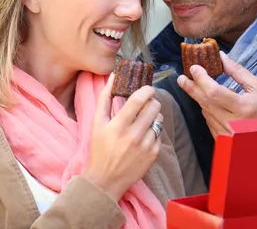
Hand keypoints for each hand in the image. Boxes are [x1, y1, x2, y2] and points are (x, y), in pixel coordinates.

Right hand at [83, 74, 162, 200]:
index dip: (146, 90)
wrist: (106, 180)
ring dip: (154, 116)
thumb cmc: (99, 149)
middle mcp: (134, 135)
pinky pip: (160, 134)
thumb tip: (113, 76)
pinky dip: (154, 131)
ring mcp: (146, 146)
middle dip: (151, 102)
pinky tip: (144, 136)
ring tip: (144, 120)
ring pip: (159, 119)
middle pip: (154, 107)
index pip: (139, 99)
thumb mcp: (97, 123)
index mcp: (119, 126)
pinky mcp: (154, 154)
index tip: (147, 88)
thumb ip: (104, 98)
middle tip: (146, 104)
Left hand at [177, 52, 256, 137]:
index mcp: (242, 107)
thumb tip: (221, 57)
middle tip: (182, 77)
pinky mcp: (223, 139)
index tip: (195, 68)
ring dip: (200, 98)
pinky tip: (210, 103)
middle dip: (191, 87)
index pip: (214, 91)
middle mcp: (232, 122)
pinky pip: (209, 122)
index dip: (201, 79)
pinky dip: (207, 110)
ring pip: (205, 112)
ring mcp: (226, 133)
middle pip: (204, 102)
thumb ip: (237, 72)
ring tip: (197, 87)